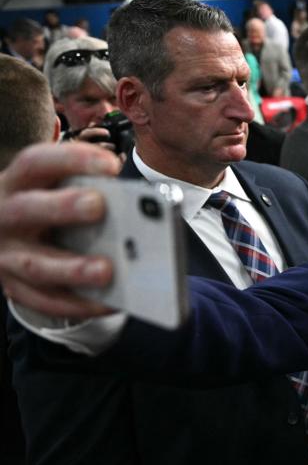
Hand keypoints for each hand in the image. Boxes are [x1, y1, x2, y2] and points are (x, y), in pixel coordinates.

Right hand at [0, 142, 120, 317]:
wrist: (9, 236)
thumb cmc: (50, 207)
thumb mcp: (57, 190)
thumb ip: (88, 191)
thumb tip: (138, 209)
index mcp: (20, 183)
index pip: (37, 162)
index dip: (73, 160)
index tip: (112, 165)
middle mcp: (6, 215)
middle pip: (29, 209)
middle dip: (64, 207)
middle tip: (99, 206)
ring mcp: (7, 255)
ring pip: (36, 264)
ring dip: (73, 269)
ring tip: (108, 270)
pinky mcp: (14, 287)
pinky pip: (46, 301)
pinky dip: (79, 304)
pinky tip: (110, 303)